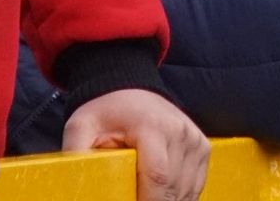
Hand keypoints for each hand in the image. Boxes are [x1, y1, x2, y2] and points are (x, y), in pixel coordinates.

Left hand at [64, 89, 208, 200]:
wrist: (129, 88)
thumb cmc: (105, 113)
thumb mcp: (81, 128)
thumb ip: (77, 157)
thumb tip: (78, 186)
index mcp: (152, 126)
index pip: (157, 178)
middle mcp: (180, 132)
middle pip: (172, 189)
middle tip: (131, 197)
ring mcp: (195, 140)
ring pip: (185, 192)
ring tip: (142, 193)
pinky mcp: (203, 148)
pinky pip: (195, 187)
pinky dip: (178, 197)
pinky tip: (159, 194)